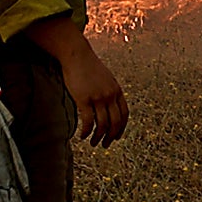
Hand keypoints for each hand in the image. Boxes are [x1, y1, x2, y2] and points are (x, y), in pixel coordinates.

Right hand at [27, 15, 127, 144]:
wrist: (77, 55)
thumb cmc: (88, 66)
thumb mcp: (106, 79)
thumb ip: (109, 91)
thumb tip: (108, 105)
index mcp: (117, 91)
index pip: (124, 114)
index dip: (121, 128)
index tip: (117, 136)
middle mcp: (110, 95)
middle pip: (116, 122)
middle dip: (112, 137)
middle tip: (105, 145)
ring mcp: (98, 97)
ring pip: (103, 125)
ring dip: (98, 137)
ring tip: (93, 143)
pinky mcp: (84, 99)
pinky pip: (88, 121)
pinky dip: (86, 131)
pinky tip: (82, 136)